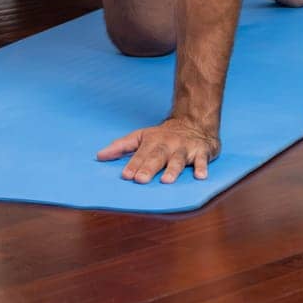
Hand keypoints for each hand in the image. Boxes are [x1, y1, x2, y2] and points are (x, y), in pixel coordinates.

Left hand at [96, 118, 219, 184]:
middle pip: (157, 156)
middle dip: (149, 168)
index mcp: (152, 142)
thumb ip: (121, 147)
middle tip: (140, 180)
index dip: (133, 164)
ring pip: (178, 159)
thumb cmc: (163, 136)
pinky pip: (202, 161)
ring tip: (166, 180)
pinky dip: (202, 168)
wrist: (194, 122)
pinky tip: (200, 177)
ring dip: (173, 170)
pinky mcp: (202, 152)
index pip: (141, 155)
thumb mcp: (141, 137)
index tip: (126, 176)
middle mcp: (168, 144)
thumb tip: (99, 156)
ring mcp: (185, 148)